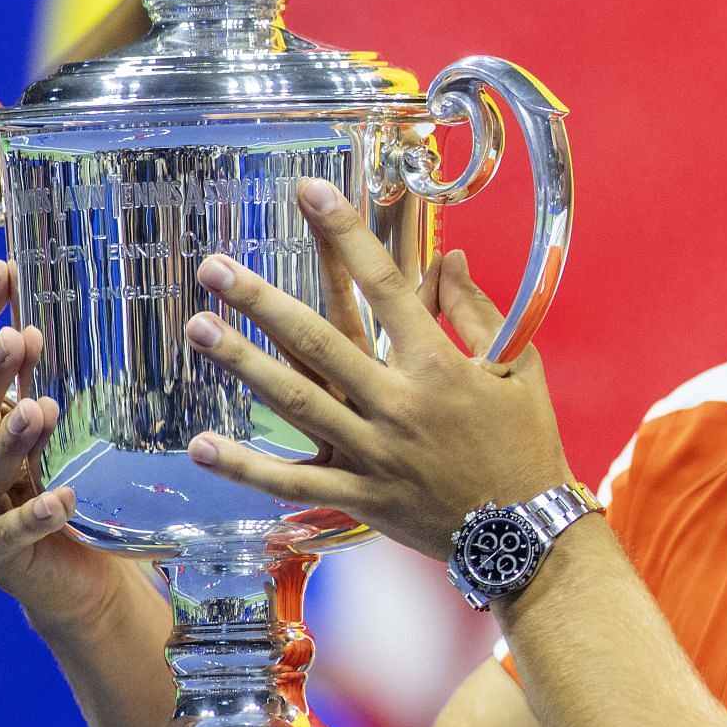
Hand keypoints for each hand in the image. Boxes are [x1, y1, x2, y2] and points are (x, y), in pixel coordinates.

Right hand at [0, 259, 136, 635]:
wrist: (71, 567)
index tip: (4, 271)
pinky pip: (9, 533)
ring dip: (10, 441)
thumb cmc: (53, 480)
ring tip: (41, 410)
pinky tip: (63, 499)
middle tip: (22, 338)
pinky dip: (35, 515)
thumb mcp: (45, 428)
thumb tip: (46, 319)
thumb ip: (35, 382)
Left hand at [181, 178, 574, 560]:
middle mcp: (398, 405)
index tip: (311, 195)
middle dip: (264, 301)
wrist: (525, 531)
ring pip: (296, 402)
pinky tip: (200, 445)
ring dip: (243, 364)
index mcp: (439, 367)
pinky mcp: (359, 496)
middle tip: (215, 268)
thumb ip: (480, 312)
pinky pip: (292, 481)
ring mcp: (373, 453)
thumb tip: (449, 259)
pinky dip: (245, 467)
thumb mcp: (520, 368)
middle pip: (320, 341)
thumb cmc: (527, 443)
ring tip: (199, 328)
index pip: (385, 288)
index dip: (347, 237)